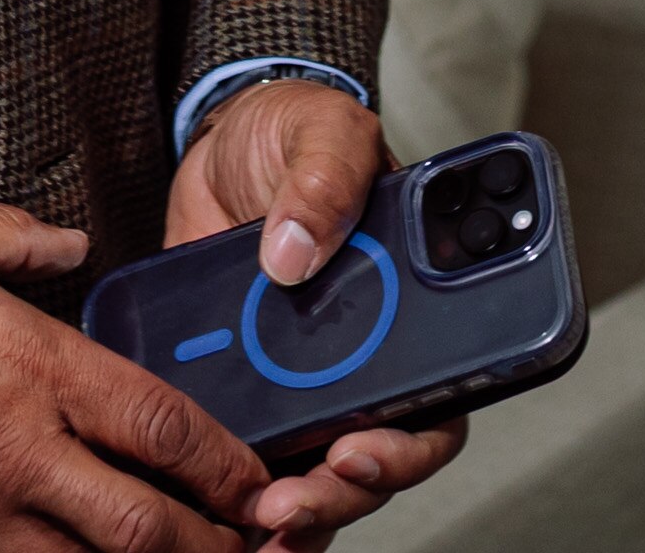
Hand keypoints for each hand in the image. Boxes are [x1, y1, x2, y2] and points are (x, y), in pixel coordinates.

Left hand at [163, 83, 468, 548]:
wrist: (220, 143)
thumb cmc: (292, 135)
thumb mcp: (321, 130)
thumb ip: (325, 177)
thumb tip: (297, 250)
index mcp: (409, 308)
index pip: (436, 403)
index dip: (410, 446)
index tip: (360, 449)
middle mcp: (363, 361)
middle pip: (376, 459)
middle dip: (341, 493)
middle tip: (293, 500)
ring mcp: (300, 382)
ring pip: (314, 474)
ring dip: (292, 508)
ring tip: (253, 521)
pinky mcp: (239, 387)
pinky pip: (244, 452)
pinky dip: (231, 487)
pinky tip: (208, 504)